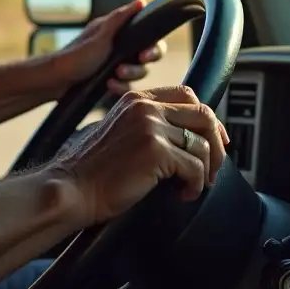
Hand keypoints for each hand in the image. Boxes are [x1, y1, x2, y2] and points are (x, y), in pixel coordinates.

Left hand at [50, 0, 168, 96]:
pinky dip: (119, 86)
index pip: (149, 38)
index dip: (153, 47)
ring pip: (138, 73)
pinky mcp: (112, 81)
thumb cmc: (75, 55)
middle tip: (125, 68)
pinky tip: (109, 86)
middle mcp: (121, 47)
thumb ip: (120, 19)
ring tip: (114, 75)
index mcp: (118, 33)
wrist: (56, 81)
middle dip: (140, 66)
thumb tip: (141, 1)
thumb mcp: (99, 36)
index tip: (144, 55)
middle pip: (147, 58)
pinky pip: (126, 86)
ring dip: (129, 76)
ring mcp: (117, 65)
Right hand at [50, 84, 229, 226]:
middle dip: (216, 144)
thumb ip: (149, 125)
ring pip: (203, 144)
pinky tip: (183, 194)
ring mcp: (150, 126)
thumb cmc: (94, 170)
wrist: (72, 188)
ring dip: (206, 170)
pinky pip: (195, 167)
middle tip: (213, 168)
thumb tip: (188, 137)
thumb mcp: (122, 133)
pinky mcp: (155, 151)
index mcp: (136, 99)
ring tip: (193, 185)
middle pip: (204, 115)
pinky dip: (195, 185)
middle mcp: (144, 107)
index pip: (186, 94)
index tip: (214, 141)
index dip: (207, 119)